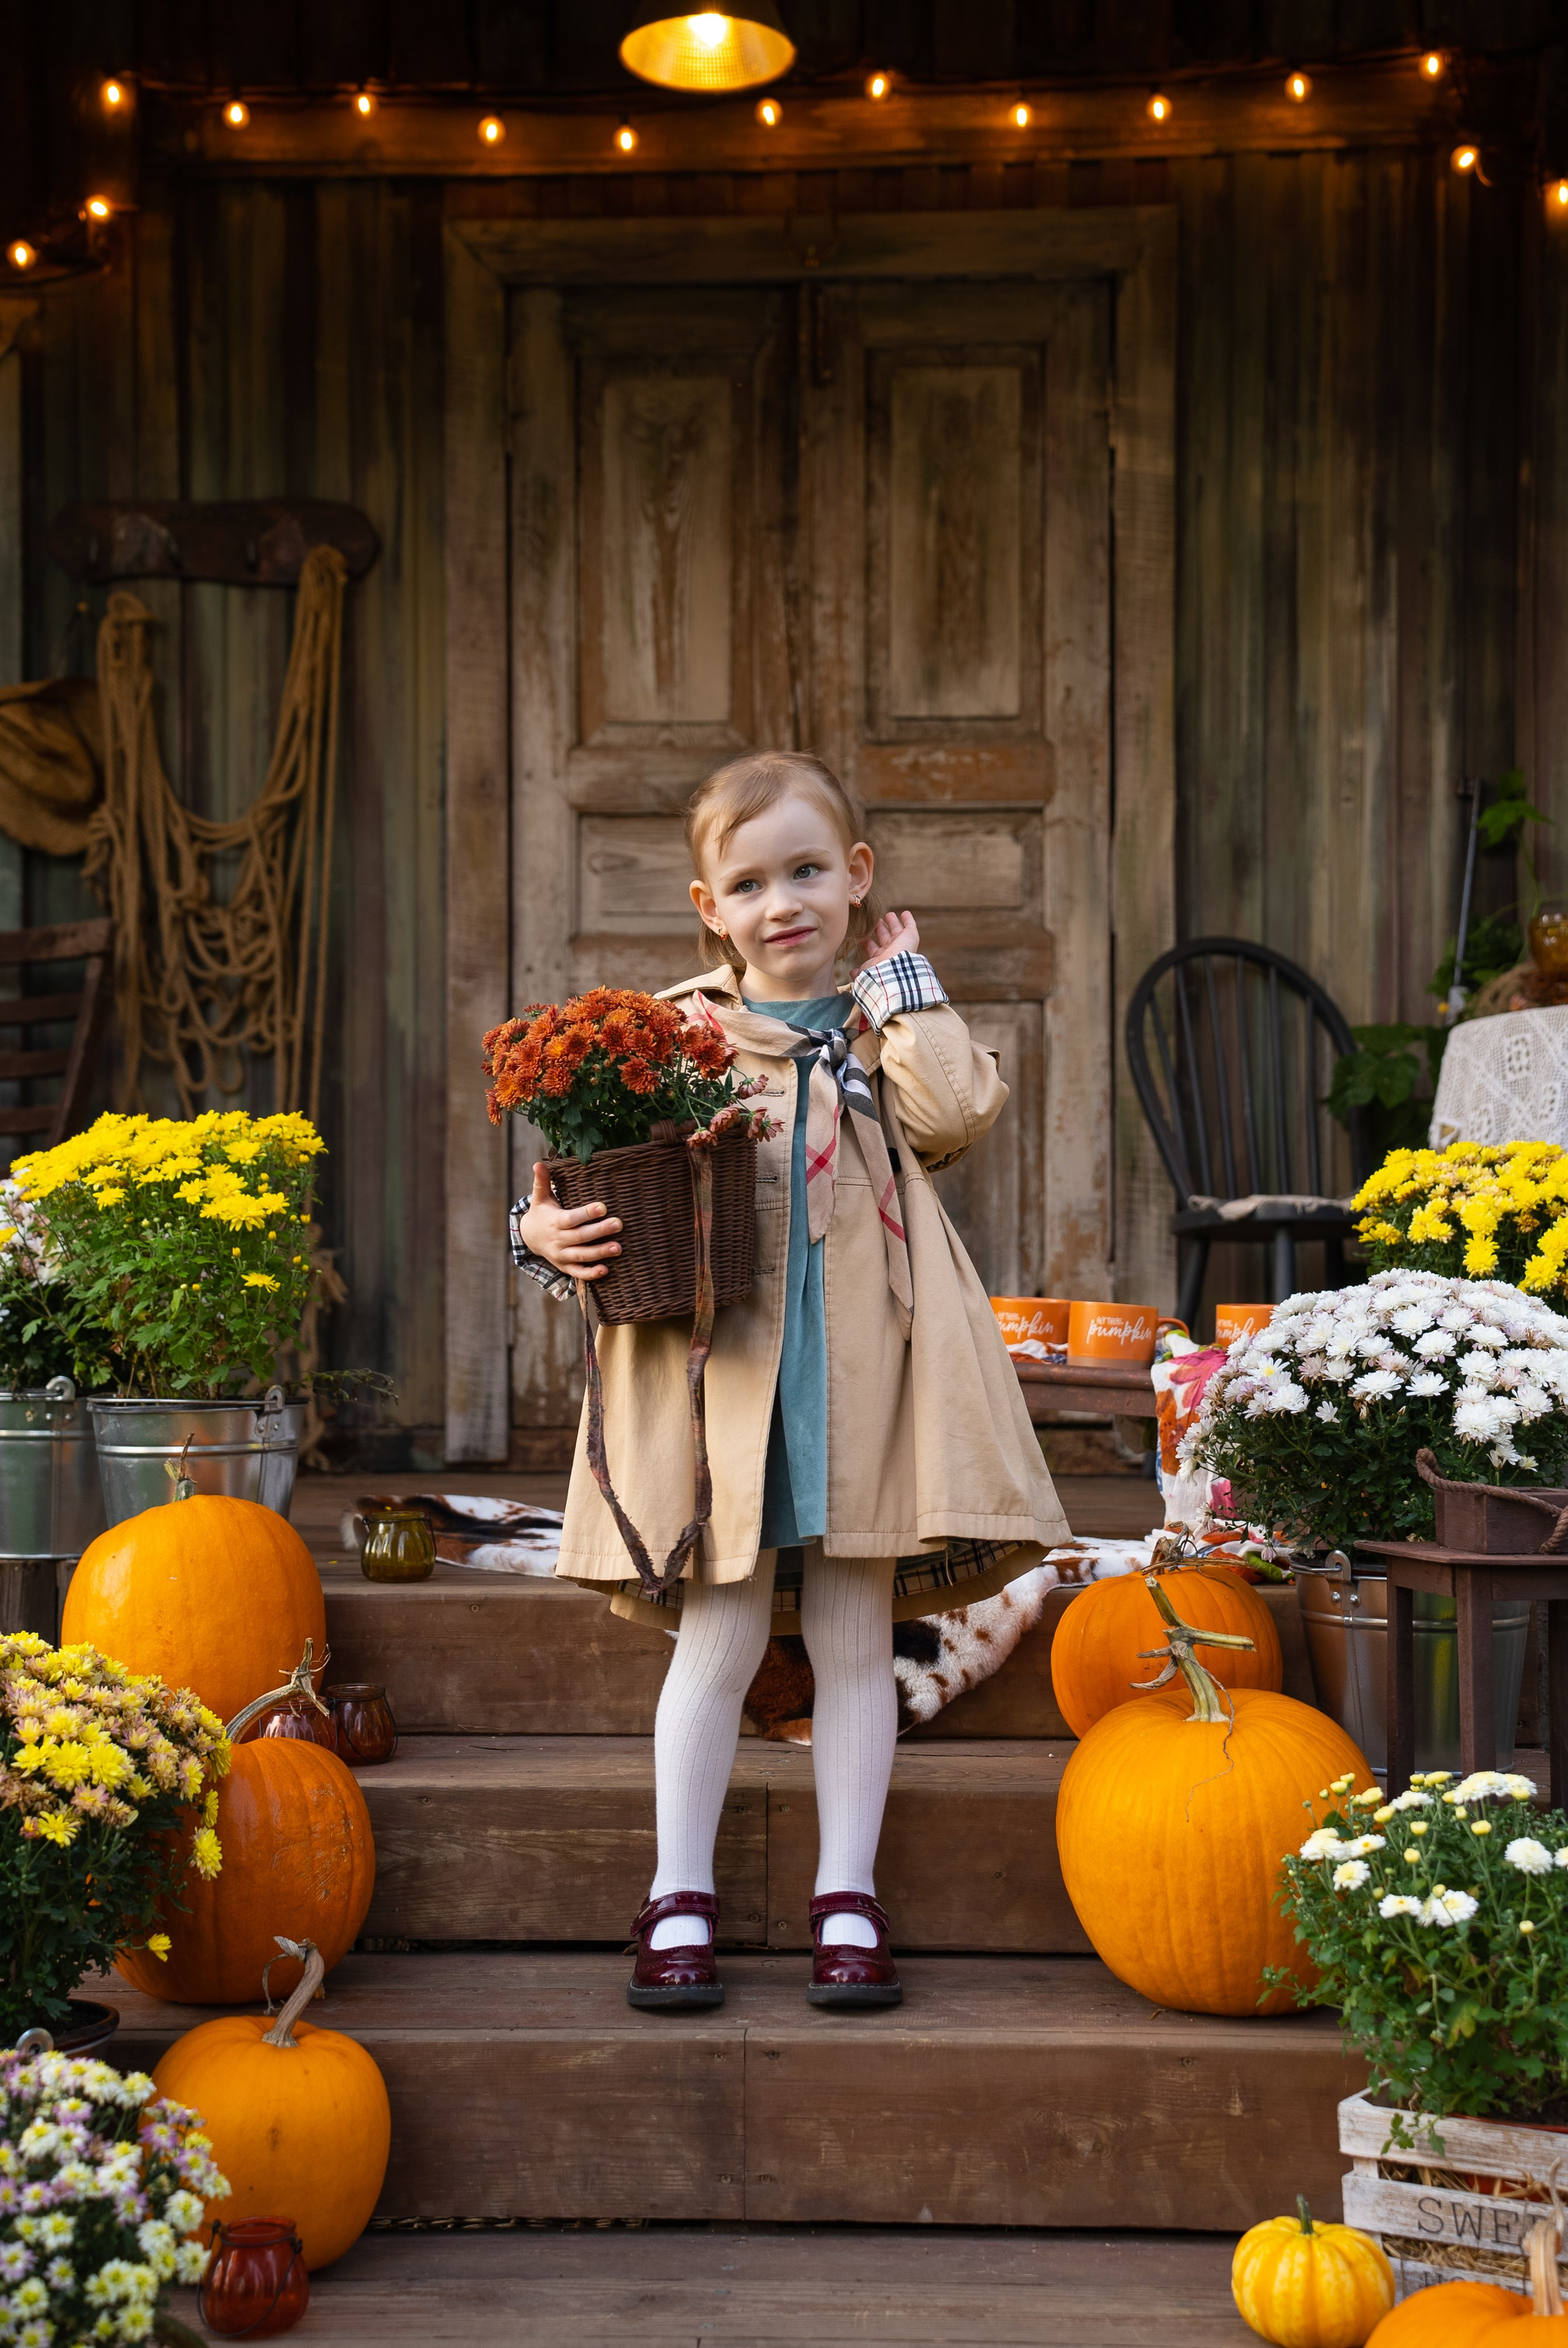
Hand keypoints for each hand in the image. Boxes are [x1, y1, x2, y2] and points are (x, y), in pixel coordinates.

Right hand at [515, 1161, 621, 1280]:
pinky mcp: (565, 1266)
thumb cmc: (542, 1213)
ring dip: (600, 1253)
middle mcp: (558, 1240)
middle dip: (600, 1231)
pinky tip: (606, 1270)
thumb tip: (538, 1163)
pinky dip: (591, 1274)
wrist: (530, 1237)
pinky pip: (578, 1273)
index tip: (603, 1207)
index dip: (586, 1214)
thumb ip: (542, 1182)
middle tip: (619, 1224)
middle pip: (580, 1237)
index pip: (571, 1219)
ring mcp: (561, 1255)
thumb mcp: (540, 1198)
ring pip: (582, 1255)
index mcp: (555, 1222)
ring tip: (619, 1248)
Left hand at [859, 909, 919, 968]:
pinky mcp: (910, 936)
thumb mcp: (864, 971)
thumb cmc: (877, 972)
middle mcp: (890, 951)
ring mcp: (901, 943)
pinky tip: (905, 913)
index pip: (872, 948)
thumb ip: (859, 972)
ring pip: (896, 930)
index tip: (863, 935)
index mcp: (880, 959)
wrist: (894, 970)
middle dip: (880, 929)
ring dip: (892, 922)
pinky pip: (910, 925)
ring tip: (889, 915)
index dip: (868, 941)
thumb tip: (852, 973)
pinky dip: (908, 919)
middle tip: (877, 920)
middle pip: (884, 937)